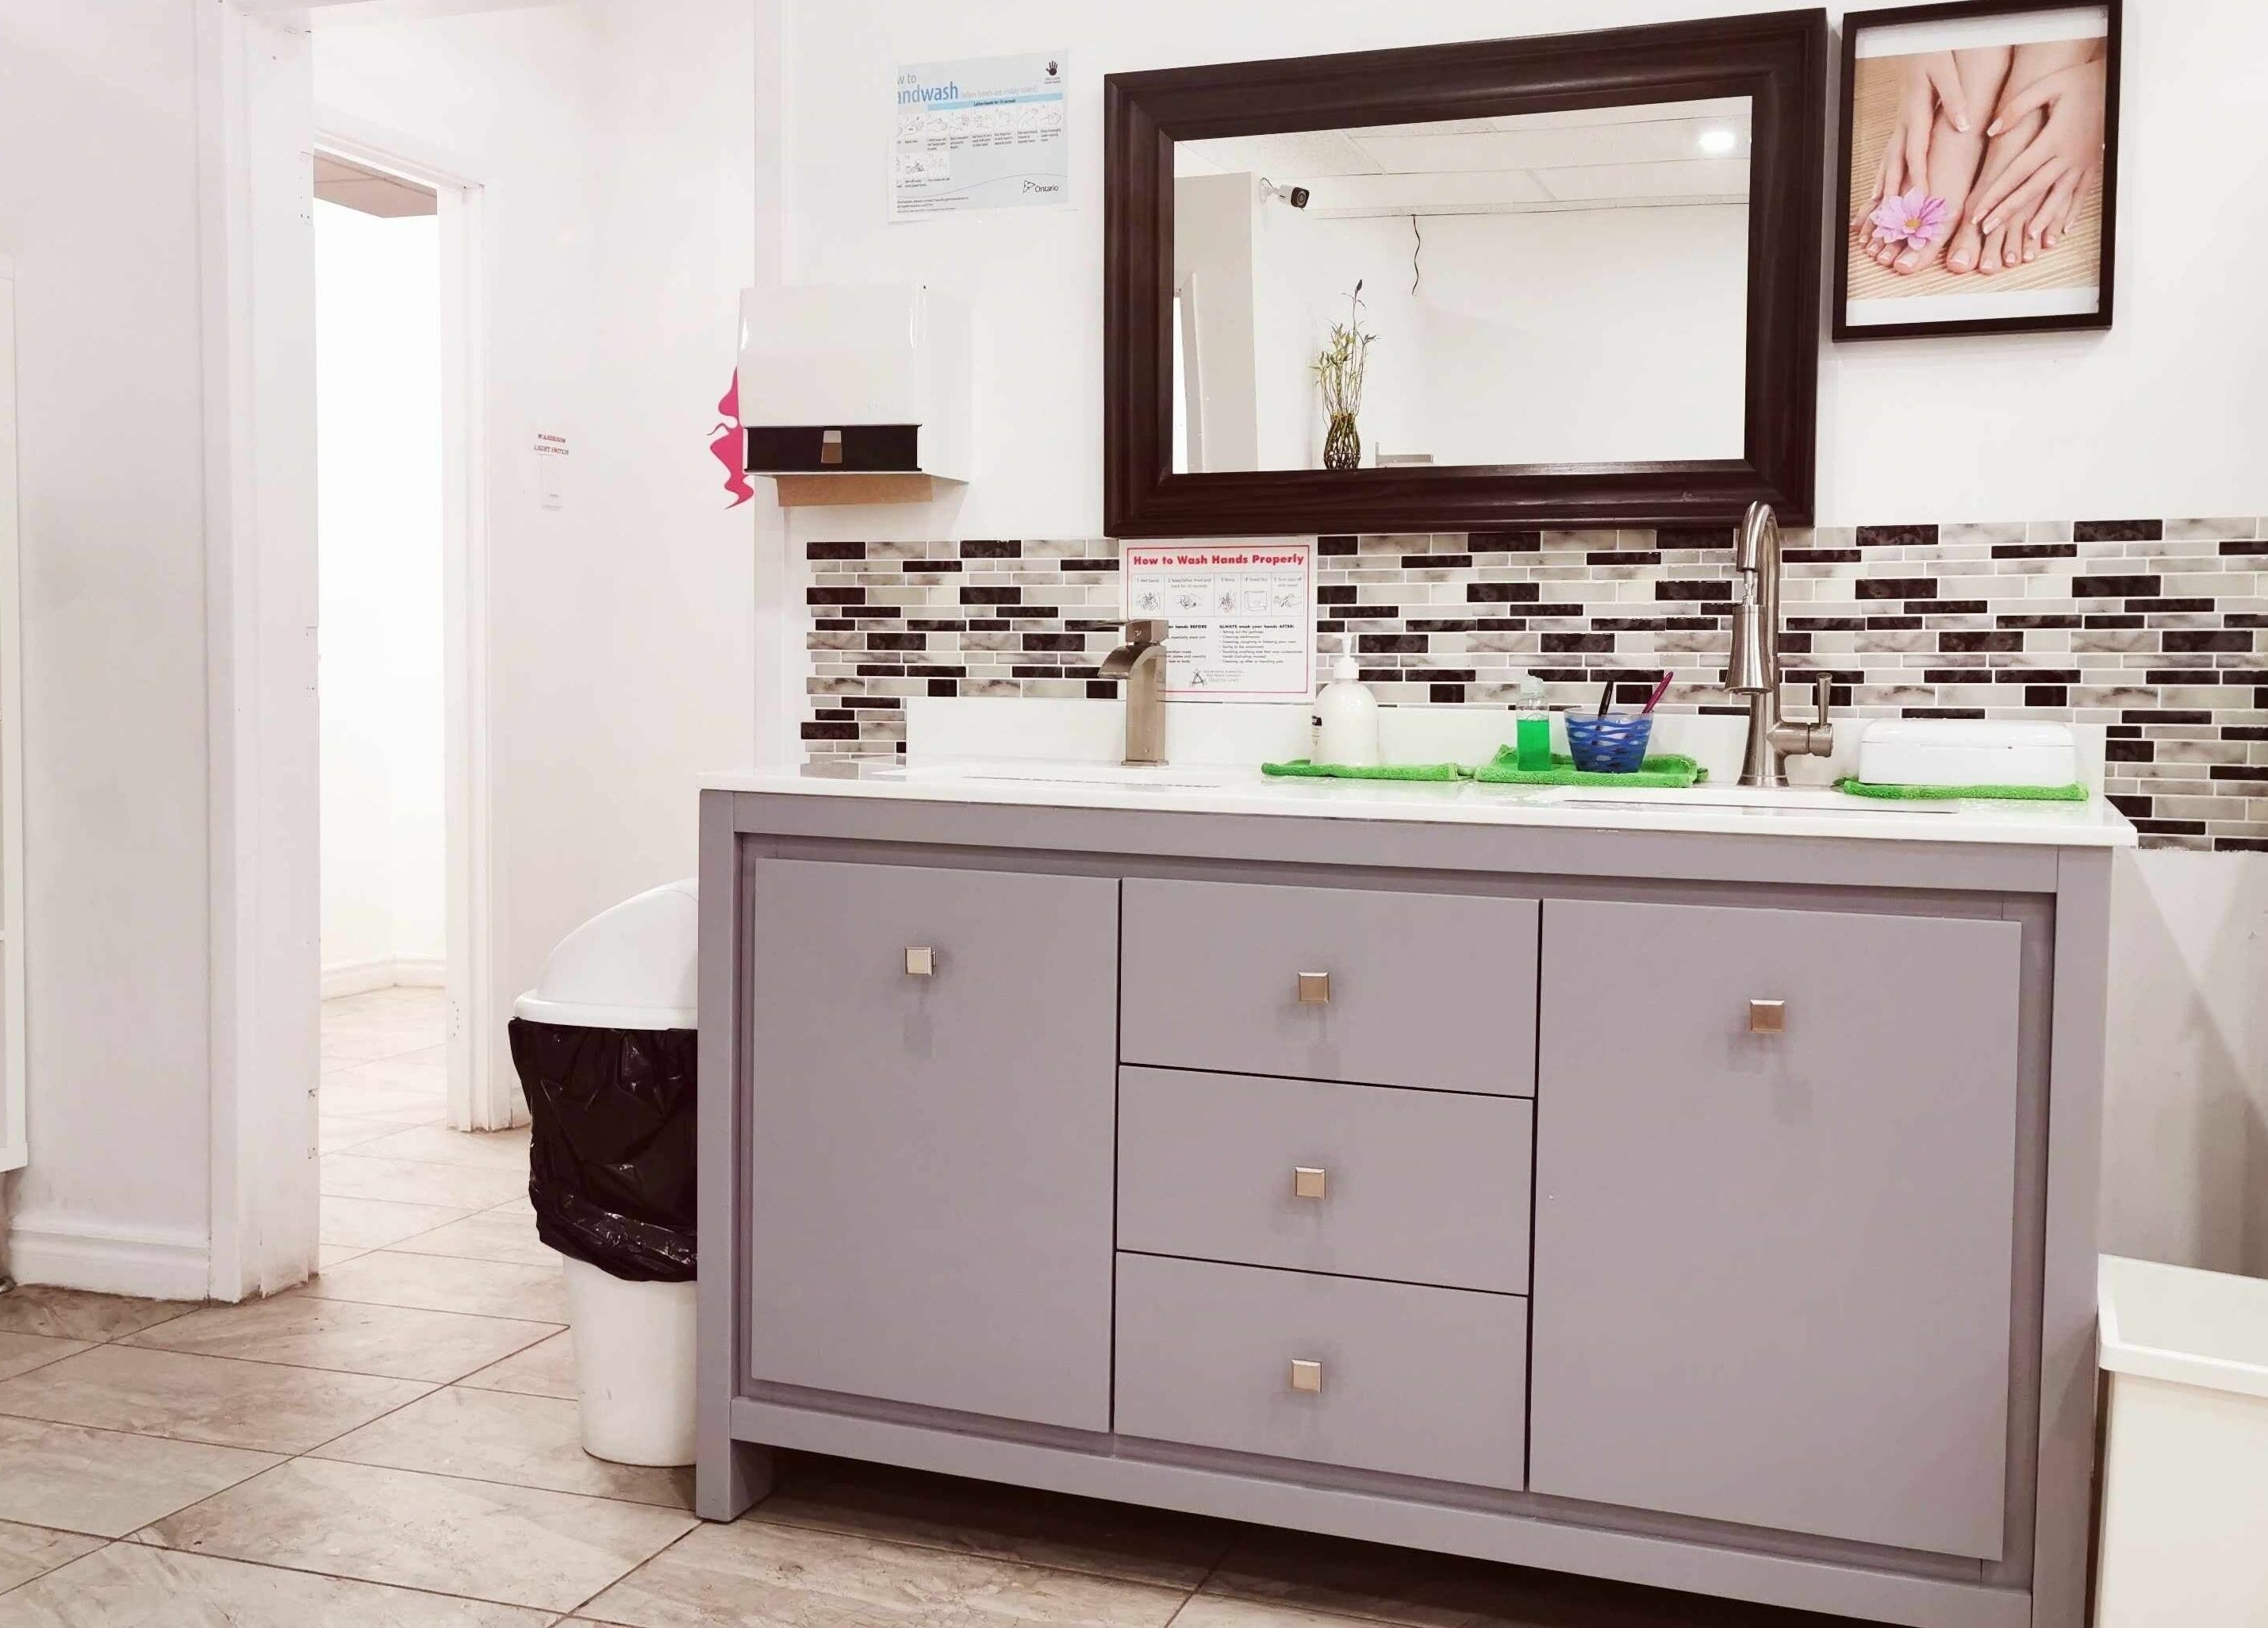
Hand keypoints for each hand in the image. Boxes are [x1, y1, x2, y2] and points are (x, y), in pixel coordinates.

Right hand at [1857, 52, 1973, 230]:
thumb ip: (1955, 100)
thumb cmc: (1934, 58)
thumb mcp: (1947, 73)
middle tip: (1895, 218)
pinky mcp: (1899, 128)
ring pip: (1887, 163)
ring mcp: (1898, 128)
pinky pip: (1887, 158)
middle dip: (1894, 194)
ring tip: (1879, 212)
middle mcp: (1903, 125)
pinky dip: (1881, 177)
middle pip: (1896, 165)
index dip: (1919, 179)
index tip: (1922, 201)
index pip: (1916, 154)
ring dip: (1883, 189)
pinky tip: (1877, 192)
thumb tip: (1963, 125)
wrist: (1917, 48)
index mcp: (1915, 114)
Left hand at [1973, 57, 2106, 244]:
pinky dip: (2071, 212)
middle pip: (2033, 189)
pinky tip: (2061, 230)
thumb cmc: (2076, 81)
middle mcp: (2067, 155)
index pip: (2017, 173)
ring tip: (2026, 238)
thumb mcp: (2045, 86)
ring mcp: (2082, 162)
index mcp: (2052, 139)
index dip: (1996, 194)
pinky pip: (2081, 193)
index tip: (1977, 212)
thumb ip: (2016, 108)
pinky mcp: (2093, 164)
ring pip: (2059, 196)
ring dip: (2042, 219)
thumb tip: (1991, 131)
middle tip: (1987, 230)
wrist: (2114, 81)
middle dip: (2008, 211)